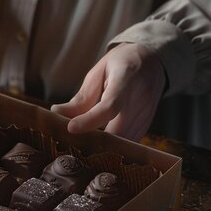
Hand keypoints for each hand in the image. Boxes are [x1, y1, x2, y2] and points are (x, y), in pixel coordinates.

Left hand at [51, 43, 166, 140]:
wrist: (154, 62)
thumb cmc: (120, 65)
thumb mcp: (98, 73)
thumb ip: (81, 97)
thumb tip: (56, 114)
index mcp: (126, 80)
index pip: (110, 106)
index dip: (89, 120)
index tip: (70, 128)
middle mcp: (140, 99)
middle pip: (119, 131)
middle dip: (94, 142)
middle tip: (71, 144)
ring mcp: (146, 115)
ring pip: (124, 142)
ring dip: (103, 148)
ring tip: (82, 145)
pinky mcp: (147, 126)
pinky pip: (128, 144)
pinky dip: (113, 147)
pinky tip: (98, 144)